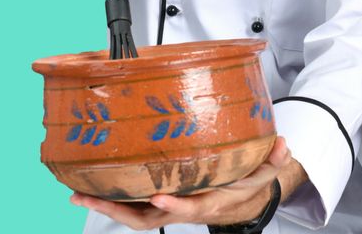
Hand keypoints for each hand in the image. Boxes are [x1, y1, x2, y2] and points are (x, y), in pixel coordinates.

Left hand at [70, 137, 291, 229]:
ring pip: (132, 215)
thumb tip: (283, 143)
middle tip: (89, 198)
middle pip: (146, 218)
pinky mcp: (156, 203)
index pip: (191, 208)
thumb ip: (272, 160)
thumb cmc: (243, 185)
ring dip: (105, 207)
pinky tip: (88, 188)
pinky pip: (130, 205)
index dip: (175, 206)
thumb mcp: (262, 174)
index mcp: (207, 203)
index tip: (158, 197)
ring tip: (78, 194)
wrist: (236, 203)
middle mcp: (182, 209)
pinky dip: (109, 199)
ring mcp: (166, 208)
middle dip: (117, 211)